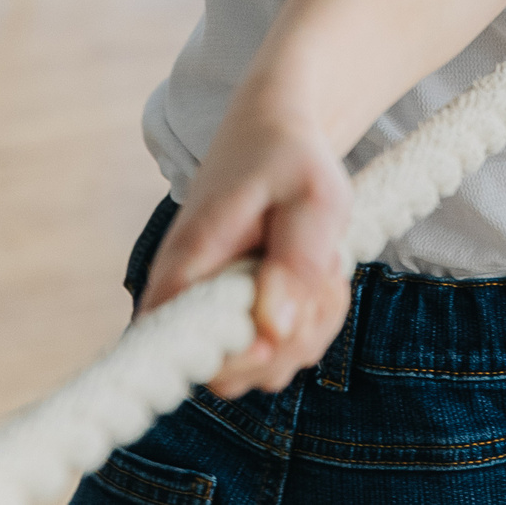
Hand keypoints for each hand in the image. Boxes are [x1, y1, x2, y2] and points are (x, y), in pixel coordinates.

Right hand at [140, 91, 352, 396]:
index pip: (183, 349)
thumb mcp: (313, 196)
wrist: (273, 131)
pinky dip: (314, 321)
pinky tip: (319, 276)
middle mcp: (187, 296)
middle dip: (295, 338)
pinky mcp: (241, 314)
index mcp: (187, 263)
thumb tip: (273, 330)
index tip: (280, 323)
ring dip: (312, 326)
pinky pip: (281, 349)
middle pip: (232, 374)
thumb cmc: (290, 158)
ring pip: (265, 367)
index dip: (238, 356)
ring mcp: (215, 310)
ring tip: (321, 264)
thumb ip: (296, 260)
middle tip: (320, 274)